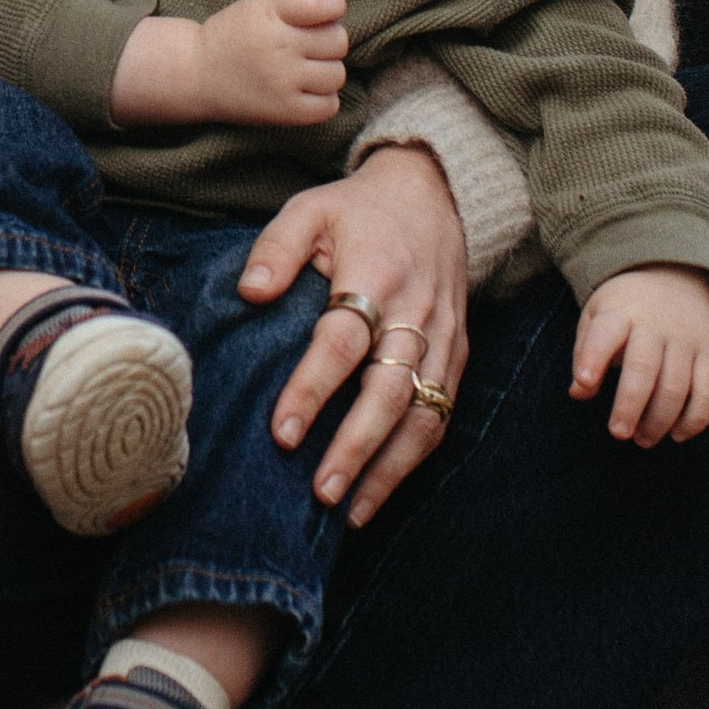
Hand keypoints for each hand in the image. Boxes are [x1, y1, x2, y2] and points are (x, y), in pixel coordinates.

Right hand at [110, 0, 348, 128]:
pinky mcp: (284, 112)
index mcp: (271, 13)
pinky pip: (330, 105)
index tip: (323, 11)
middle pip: (338, 41)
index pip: (327, 5)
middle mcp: (278, 48)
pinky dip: (323, 99)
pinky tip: (304, 90)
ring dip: (326, 71)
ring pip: (337, 75)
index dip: (333, 7)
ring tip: (304, 68)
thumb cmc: (234, 35)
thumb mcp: (262, 7)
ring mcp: (282, 82)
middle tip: (305, 45)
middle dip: (328, 40)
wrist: (196, 74)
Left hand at [239, 142, 468, 527]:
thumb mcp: (310, 209)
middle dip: (354, 448)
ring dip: (388, 469)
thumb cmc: (359, 211)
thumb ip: (276, 248)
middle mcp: (415, 314)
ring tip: (349, 512)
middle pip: (388, 392)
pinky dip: (413, 459)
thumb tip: (249, 293)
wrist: (435, 197)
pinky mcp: (458, 356)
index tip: (283, 433)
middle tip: (319, 491)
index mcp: (375, 274)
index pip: (343, 341)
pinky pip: (441, 415)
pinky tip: (379, 490)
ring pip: (422, 416)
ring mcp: (443, 339)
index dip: (313, 389)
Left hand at [571, 265, 708, 445]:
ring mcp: (686, 338)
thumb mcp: (596, 315)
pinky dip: (696, 418)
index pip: (605, 334)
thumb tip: (578, 392)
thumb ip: (585, 352)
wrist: (672, 273)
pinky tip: (677, 434)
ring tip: (642, 439)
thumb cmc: (624, 307)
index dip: (593, 358)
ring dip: (660, 420)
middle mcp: (655, 324)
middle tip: (618, 433)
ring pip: (678, 385)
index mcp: (620, 312)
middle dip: (630, 404)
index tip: (584, 383)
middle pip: (644, 368)